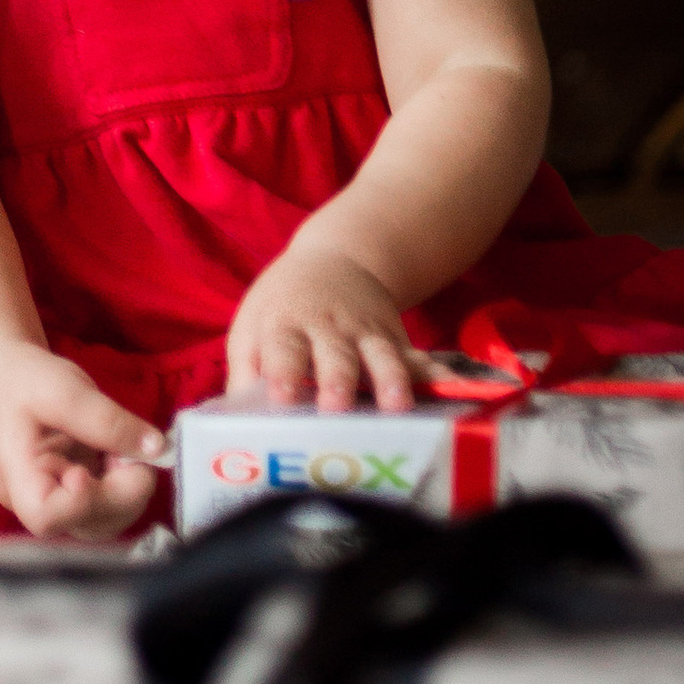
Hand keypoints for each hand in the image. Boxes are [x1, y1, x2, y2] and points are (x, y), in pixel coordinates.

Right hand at [0, 343, 167, 540]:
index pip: (45, 516)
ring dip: (129, 490)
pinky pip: (108, 508)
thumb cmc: (23, 377)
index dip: (80, 503)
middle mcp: (32, 502)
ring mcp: (56, 503)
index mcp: (15, 475)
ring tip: (122, 448)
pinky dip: (125, 485)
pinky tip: (118, 455)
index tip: (91, 469)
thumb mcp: (63, 387)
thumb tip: (156, 449)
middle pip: (86, 525)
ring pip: (104, 523)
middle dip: (122, 492)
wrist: (5, 373)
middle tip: (132, 450)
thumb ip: (108, 420)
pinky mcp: (74, 498)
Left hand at [227, 243, 416, 409]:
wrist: (335, 258)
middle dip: (337, 382)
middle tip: (337, 407)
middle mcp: (326, 329)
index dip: (283, 372)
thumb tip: (233, 425)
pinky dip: (435, 373)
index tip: (283, 397)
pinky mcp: (395, 340)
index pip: (281, 348)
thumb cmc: (282, 308)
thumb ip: (244, 374)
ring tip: (397, 405)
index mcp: (284, 327)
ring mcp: (364, 333)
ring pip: (380, 356)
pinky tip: (451, 388)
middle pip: (333, 356)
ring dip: (389, 380)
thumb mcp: (251, 328)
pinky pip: (417, 357)